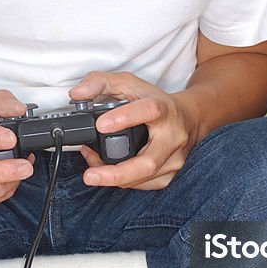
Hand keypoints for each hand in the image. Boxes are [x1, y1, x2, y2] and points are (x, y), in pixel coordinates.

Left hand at [69, 72, 201, 189]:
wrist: (189, 118)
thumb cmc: (157, 101)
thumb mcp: (129, 83)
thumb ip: (100, 82)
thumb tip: (77, 93)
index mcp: (164, 110)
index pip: (149, 111)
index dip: (125, 118)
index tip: (100, 125)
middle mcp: (173, 137)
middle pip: (147, 162)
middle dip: (116, 173)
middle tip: (90, 175)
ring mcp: (174, 159)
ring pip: (141, 177)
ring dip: (112, 176)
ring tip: (92, 166)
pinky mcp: (169, 175)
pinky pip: (142, 184)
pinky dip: (122, 181)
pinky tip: (108, 170)